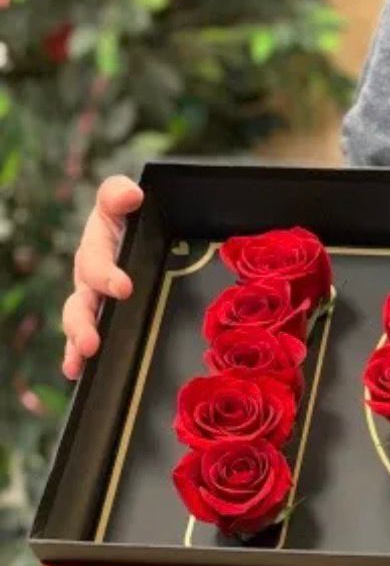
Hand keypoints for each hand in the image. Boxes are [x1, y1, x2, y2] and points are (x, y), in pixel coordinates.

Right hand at [62, 176, 142, 379]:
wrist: (138, 229)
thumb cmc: (129, 216)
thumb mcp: (122, 201)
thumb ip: (118, 194)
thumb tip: (130, 194)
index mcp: (96, 245)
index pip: (95, 259)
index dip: (105, 273)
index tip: (123, 288)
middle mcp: (89, 274)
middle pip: (80, 299)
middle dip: (83, 321)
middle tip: (91, 341)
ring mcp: (92, 297)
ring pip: (79, 319)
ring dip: (79, 339)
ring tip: (83, 357)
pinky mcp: (100, 315)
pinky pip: (85, 336)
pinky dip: (77, 354)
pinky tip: (75, 371)